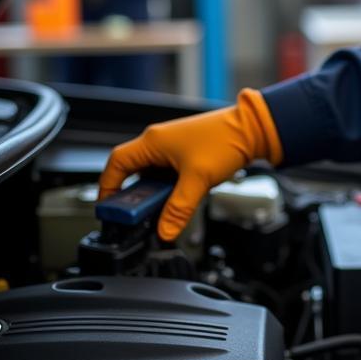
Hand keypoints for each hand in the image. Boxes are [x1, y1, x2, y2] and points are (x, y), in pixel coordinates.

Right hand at [99, 89, 281, 239]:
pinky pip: (167, 174)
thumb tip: (165, 230)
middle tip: (136, 215)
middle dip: (134, 195)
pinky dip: (167, 188)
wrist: (252, 129)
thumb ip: (178, 209)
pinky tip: (177, 199)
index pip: (116, 163)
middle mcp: (158, 141)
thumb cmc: (225, 140)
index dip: (108, 186)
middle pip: (132, 171)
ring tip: (160, 210)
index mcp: (153, 142)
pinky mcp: (185, 153)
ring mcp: (172, 146)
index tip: (108, 207)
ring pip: (151, 174)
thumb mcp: (198, 180)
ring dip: (154, 193)